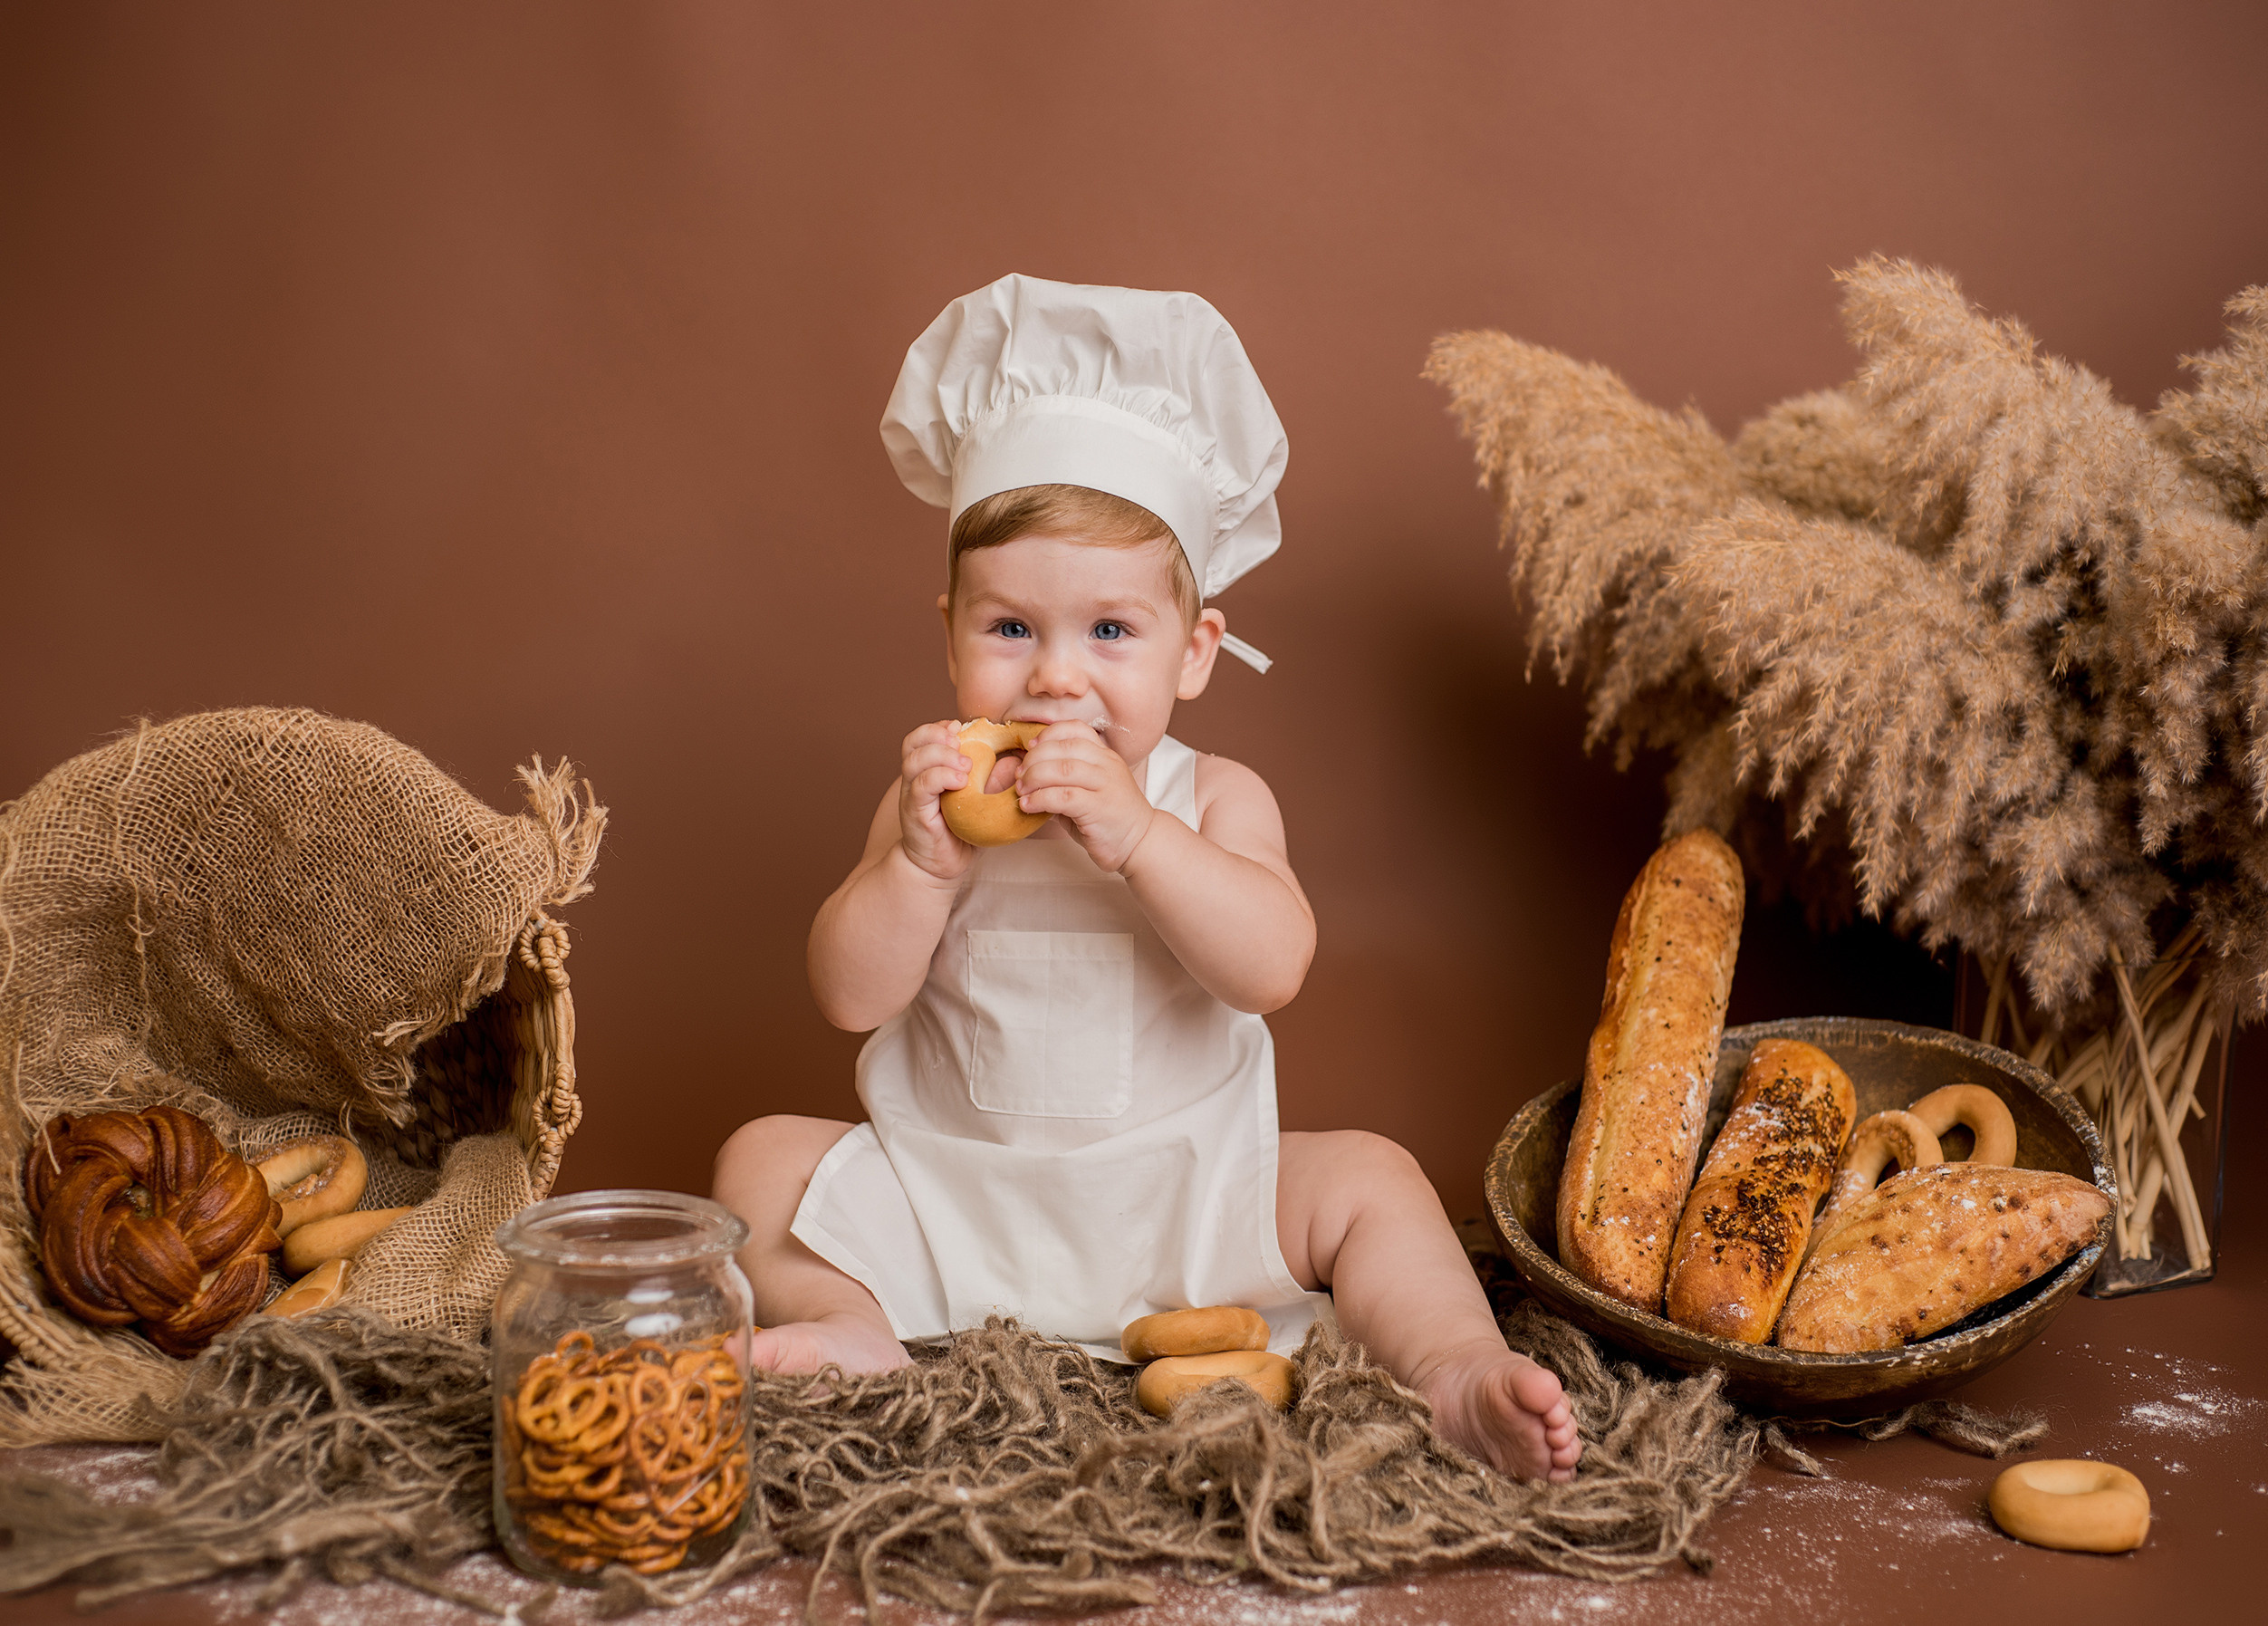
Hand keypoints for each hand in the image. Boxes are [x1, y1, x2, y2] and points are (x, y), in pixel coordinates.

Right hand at [895, 721, 978, 882]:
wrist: (939, 867)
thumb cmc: (961, 833)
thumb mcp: (982, 801)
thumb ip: (993, 780)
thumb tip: (1017, 760)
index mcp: (927, 771)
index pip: (922, 736)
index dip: (939, 727)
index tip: (961, 729)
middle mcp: (915, 779)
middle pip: (913, 742)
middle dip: (938, 735)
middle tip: (962, 743)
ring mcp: (913, 795)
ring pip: (915, 760)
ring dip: (942, 755)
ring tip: (966, 766)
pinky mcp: (915, 812)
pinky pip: (921, 786)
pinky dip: (940, 777)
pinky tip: (961, 782)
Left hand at [1012, 723, 1156, 872]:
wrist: (1140, 843)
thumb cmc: (1109, 819)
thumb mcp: (1089, 791)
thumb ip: (1064, 780)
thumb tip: (1027, 775)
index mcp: (1105, 756)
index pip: (1076, 730)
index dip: (1048, 734)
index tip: (1030, 749)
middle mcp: (1107, 765)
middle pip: (1064, 747)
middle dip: (1034, 759)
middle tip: (1019, 775)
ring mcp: (1105, 785)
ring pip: (1062, 769)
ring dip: (1034, 777)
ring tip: (1021, 790)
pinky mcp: (1099, 808)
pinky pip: (1063, 796)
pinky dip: (1040, 799)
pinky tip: (1028, 806)